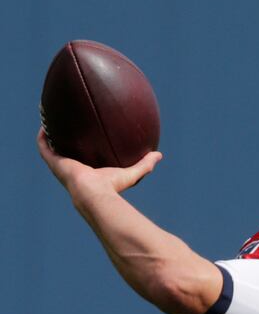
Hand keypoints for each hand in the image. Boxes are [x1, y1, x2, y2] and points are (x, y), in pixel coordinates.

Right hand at [37, 127, 162, 199]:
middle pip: (66, 151)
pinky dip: (43, 137)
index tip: (86, 136)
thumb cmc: (112, 186)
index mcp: (87, 171)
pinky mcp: (54, 162)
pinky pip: (45, 147)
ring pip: (52, 147)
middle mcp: (72, 168)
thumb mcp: (132, 173)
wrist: (94, 193)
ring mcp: (62, 165)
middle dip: (65, 139)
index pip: (84, 158)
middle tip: (66, 125)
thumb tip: (159, 155)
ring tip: (50, 120)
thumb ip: (145, 164)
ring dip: (51, 134)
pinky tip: (45, 124)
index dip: (83, 148)